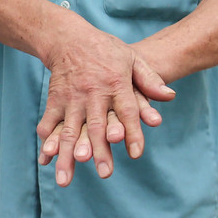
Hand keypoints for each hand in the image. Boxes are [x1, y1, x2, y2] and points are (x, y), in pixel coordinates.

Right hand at [37, 24, 172, 185]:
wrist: (69, 37)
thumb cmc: (106, 51)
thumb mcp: (133, 59)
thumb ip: (150, 80)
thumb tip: (170, 96)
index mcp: (116, 84)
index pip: (127, 111)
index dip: (133, 132)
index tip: (136, 153)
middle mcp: (94, 94)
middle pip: (98, 126)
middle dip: (100, 151)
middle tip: (105, 174)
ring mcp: (72, 98)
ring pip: (71, 130)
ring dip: (68, 155)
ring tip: (66, 179)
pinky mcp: (55, 100)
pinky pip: (50, 122)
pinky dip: (48, 140)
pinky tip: (47, 159)